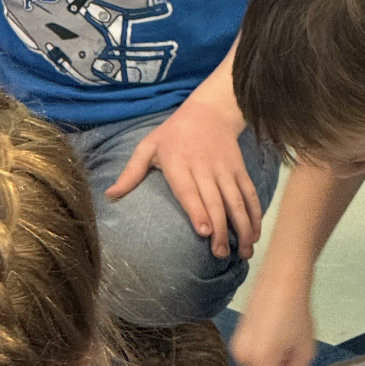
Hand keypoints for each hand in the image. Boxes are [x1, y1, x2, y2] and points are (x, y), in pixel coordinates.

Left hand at [105, 96, 261, 259]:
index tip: (205, 232)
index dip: (199, 211)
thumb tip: (109, 196)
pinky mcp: (240, 170)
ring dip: (243, 227)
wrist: (211, 110)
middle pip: (216, 201)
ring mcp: (225, 169)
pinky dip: (255, 215)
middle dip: (221, 229)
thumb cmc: (173, 133)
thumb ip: (131, 173)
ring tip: (244, 252)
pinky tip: (254, 234)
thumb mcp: (148, 146)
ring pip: (237, 201)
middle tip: (220, 254)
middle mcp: (204, 167)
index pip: (190, 190)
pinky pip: (250, 194)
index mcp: (179, 163)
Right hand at [230, 279, 314, 365]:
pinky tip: (277, 337)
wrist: (281, 278)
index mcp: (263, 361)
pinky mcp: (237, 340)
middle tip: (295, 356)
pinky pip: (253, 360)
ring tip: (287, 341)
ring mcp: (238, 347)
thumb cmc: (297, 313)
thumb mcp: (304, 350)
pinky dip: (266, 358)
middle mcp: (244, 357)